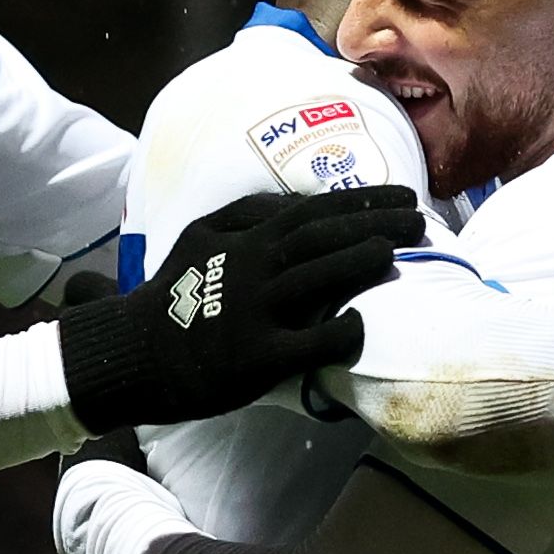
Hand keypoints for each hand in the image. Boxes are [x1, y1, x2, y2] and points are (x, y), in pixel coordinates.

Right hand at [59, 184, 426, 429]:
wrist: (136, 354)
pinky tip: (361, 323)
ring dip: (360, 260)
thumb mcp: (200, 239)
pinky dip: (338, 332)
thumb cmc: (174, 298)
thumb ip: (246, 215)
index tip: (400, 195)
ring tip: (397, 251)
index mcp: (240, 238)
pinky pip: (308, 343)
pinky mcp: (255, 357)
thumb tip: (295, 200)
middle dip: (374, 222)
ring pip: (315, 277)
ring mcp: (251, 311)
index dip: (359, 200)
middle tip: (417, 218)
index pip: (309, 210)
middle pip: (320, 235)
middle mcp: (248, 267)